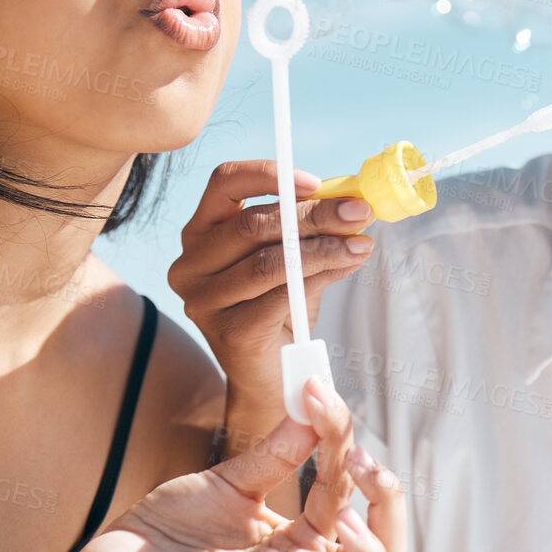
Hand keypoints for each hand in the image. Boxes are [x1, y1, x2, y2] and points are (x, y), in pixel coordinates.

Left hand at [71, 378, 406, 551]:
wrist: (121, 550)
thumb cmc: (180, 519)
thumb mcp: (235, 476)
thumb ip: (279, 449)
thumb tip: (317, 400)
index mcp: (309, 534)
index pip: (356, 497)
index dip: (350, 447)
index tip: (322, 396)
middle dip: (389, 509)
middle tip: (360, 463)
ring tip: (341, 517)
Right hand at [168, 160, 375, 407]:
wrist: (273, 376)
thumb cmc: (280, 309)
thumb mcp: (292, 259)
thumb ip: (310, 230)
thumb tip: (352, 205)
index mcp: (200, 232)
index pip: (223, 183)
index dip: (268, 175)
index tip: (315, 181)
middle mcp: (191, 264)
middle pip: (253, 223)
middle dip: (314, 214)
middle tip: (358, 211)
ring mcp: (203, 301)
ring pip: (270, 260)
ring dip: (324, 247)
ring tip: (360, 243)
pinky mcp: (228, 332)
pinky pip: (280, 295)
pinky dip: (320, 275)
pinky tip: (346, 266)